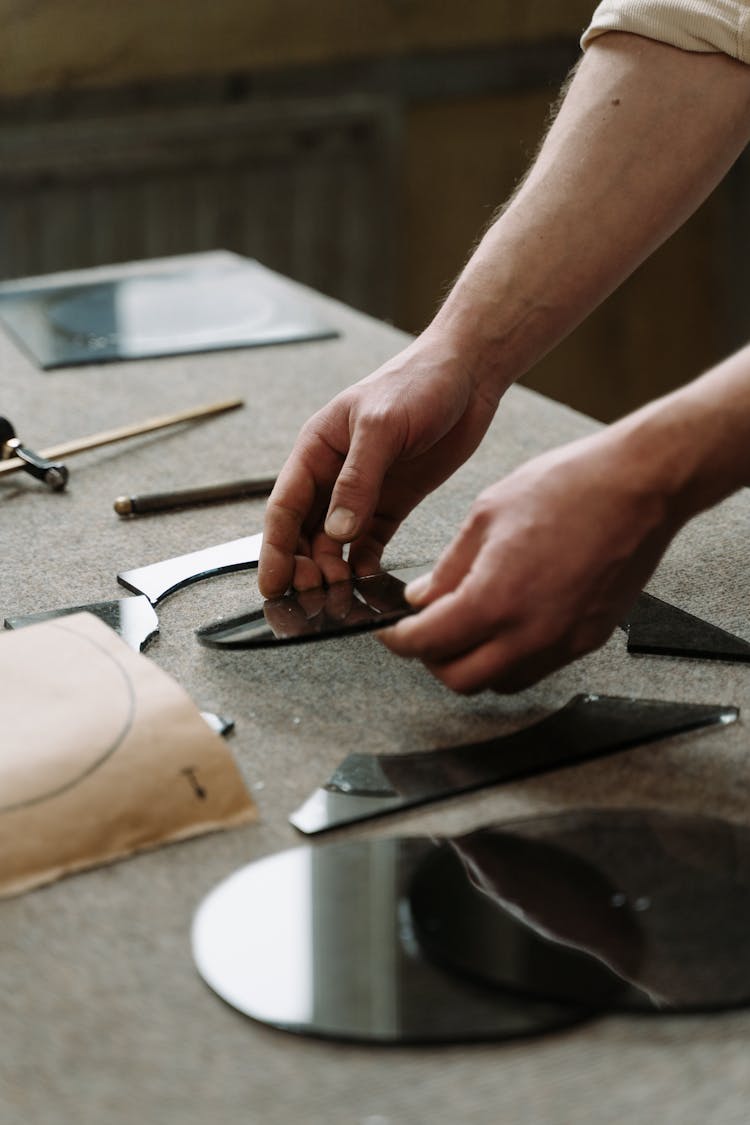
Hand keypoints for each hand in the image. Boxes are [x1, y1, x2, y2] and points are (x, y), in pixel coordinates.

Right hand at [258, 330, 499, 596]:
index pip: (285, 508)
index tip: (272, 585)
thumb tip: (336, 533)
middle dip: (304, 568)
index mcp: (317, 450)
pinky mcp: (393, 503)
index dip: (275, 550)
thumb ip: (358, 480)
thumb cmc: (418, 382)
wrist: (468, 373)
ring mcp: (363, 492)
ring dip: (333, 572)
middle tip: (314, 597)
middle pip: (305, 534)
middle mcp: (334, 475)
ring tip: (340, 597)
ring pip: (335, 545)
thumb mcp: (382, 427)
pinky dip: (365, 566)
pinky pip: (370, 543)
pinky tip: (368, 583)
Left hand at [380, 426, 682, 692]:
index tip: (391, 632)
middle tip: (425, 630)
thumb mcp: (486, 515)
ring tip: (466, 625)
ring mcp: (563, 642)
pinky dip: (510, 657)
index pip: (427, 644)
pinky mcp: (587, 639)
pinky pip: (535, 668)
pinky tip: (506, 621)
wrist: (640, 485)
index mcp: (495, 598)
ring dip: (473, 662)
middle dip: (432, 659)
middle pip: (460, 679)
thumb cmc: (568, 487)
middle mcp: (530, 633)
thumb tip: (421, 599)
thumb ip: (448, 567)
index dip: (399, 640)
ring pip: (499, 682)